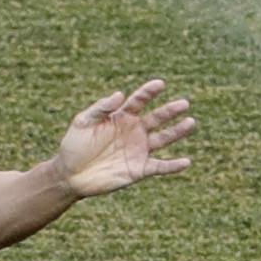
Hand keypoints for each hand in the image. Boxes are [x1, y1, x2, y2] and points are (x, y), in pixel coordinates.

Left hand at [52, 78, 194, 196]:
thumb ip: (100, 108)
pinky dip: (173, 166)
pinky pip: (160, 167)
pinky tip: (186, 162)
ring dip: (177, 131)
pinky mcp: (139, 169)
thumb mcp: (82, 123)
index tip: (160, 84)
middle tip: (184, 103)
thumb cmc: (74, 146)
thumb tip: (120, 94)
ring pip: (163, 139)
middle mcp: (134, 131)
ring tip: (190, 122)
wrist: (69, 175)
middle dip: (170, 111)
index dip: (149, 92)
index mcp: (121, 117)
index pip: (139, 101)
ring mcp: (138, 150)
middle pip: (157, 118)